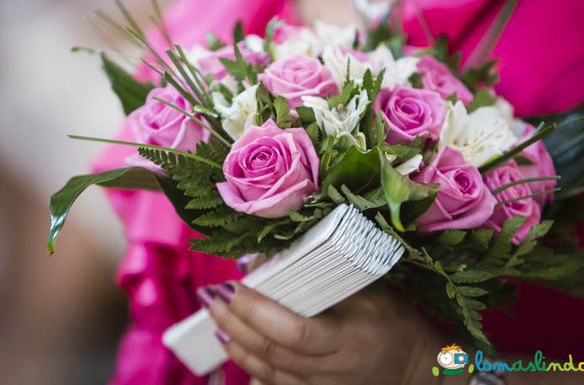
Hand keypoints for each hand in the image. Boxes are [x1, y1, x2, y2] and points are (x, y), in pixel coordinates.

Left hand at [197, 282, 444, 384]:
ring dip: (236, 345)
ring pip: (267, 372)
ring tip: (216, 317)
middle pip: (271, 352)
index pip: (294, 331)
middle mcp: (331, 371)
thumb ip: (328, 276)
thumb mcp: (373, 293)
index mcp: (347, 341)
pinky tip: (235, 346)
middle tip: (212, 296)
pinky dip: (251, 366)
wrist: (420, 370)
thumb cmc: (397, 323)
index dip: (258, 311)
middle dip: (235, 323)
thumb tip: (277, 259)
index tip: (233, 285)